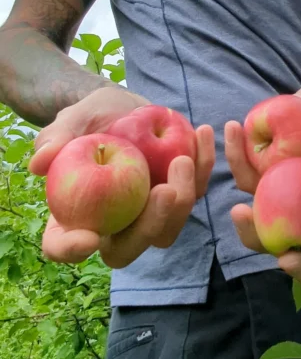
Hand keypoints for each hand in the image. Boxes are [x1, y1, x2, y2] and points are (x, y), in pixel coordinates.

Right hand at [30, 88, 214, 267]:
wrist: (121, 108)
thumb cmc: (89, 118)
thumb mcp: (72, 121)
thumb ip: (56, 139)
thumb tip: (39, 162)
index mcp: (73, 217)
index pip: (64, 246)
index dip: (72, 249)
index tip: (90, 236)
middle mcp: (112, 226)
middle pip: (128, 248)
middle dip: (150, 226)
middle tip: (164, 192)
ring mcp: (147, 217)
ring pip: (168, 229)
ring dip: (183, 200)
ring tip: (184, 159)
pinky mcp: (176, 198)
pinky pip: (194, 193)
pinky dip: (203, 168)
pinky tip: (202, 134)